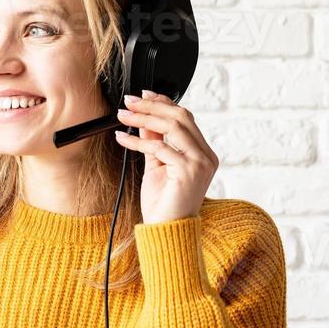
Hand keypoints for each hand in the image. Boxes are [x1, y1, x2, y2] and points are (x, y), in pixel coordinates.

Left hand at [113, 89, 219, 223]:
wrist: (166, 232)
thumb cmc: (163, 204)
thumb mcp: (156, 165)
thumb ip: (153, 141)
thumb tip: (143, 119)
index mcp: (202, 154)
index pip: (185, 118)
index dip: (164, 102)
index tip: (143, 95)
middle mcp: (205, 156)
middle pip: (181, 116)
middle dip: (152, 105)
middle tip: (129, 102)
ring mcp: (200, 163)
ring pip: (173, 126)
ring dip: (144, 118)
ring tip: (123, 116)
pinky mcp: (189, 170)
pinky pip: (160, 147)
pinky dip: (138, 141)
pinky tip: (123, 139)